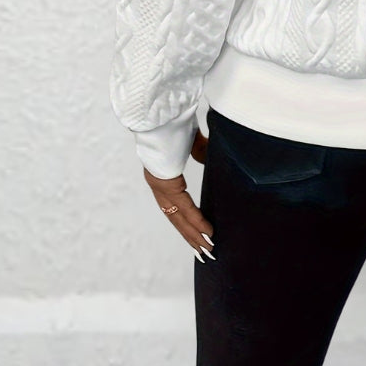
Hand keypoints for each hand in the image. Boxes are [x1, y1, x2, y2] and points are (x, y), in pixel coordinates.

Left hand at [143, 126, 214, 261]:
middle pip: (175, 218)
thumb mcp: (193, 140)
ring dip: (193, 235)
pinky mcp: (165, 182)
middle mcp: (157, 183)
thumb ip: (200, 151)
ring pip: (177, 218)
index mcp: (161, 174)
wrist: (162, 113)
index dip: (187, 221)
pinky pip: (182, 207)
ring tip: (208, 250)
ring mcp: (159, 184)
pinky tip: (207, 232)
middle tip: (205, 252)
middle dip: (190, 236)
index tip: (200, 234)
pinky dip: (196, 221)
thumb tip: (205, 158)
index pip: (175, 205)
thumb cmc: (176, 121)